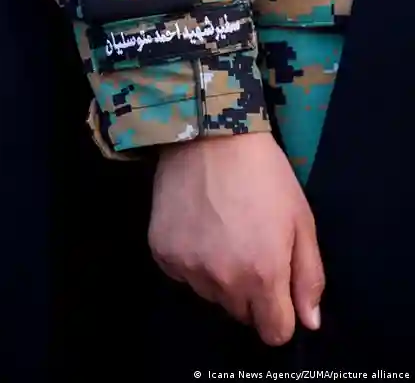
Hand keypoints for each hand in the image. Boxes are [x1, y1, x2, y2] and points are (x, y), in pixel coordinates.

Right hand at [148, 132, 323, 345]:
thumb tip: (308, 322)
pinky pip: (181, 273)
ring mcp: (187, 267)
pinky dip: (191, 259)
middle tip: (248, 247)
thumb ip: (309, 276)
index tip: (276, 290)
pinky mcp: (161, 252)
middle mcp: (221, 281)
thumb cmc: (264, 175)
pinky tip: (196, 226)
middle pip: (240, 313)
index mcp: (263, 275)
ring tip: (220, 232)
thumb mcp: (301, 220)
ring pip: (209, 294)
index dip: (279, 315)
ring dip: (218, 276)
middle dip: (249, 292)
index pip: (273, 333)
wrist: (210, 137)